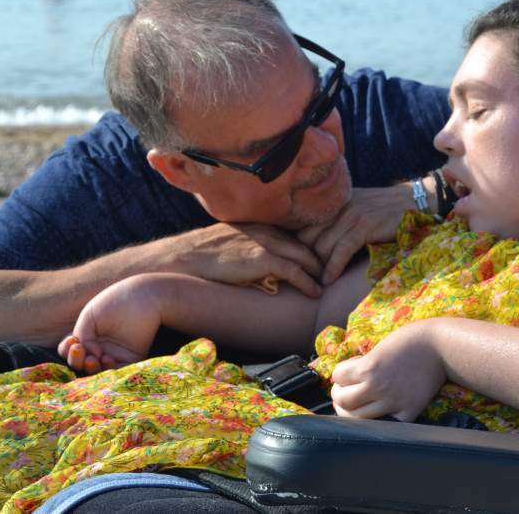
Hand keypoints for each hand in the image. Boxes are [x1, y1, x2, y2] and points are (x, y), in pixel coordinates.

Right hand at [57, 275, 163, 373]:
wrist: (143, 297)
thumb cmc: (114, 302)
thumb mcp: (90, 317)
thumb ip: (81, 335)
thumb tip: (82, 353)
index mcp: (86, 336)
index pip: (69, 350)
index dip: (66, 350)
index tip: (73, 341)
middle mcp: (98, 348)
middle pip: (80, 364)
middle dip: (76, 360)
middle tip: (79, 350)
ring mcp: (114, 354)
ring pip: (96, 371)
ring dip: (90, 367)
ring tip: (91, 358)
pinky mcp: (130, 359)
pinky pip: (117, 371)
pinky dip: (109, 369)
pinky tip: (106, 358)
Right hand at [171, 222, 325, 297]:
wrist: (186, 256)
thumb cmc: (203, 254)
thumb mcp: (232, 242)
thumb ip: (250, 246)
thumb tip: (258, 262)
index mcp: (261, 225)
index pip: (295, 236)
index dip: (311, 250)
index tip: (321, 262)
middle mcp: (267, 230)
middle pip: (306, 244)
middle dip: (321, 259)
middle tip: (332, 274)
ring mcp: (266, 243)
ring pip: (305, 256)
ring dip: (319, 272)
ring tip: (327, 284)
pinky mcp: (262, 259)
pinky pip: (295, 271)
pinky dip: (308, 282)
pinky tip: (315, 291)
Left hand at [296, 183, 420, 285]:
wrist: (414, 200)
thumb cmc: (383, 210)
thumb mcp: (354, 207)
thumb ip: (335, 218)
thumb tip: (313, 239)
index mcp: (332, 202)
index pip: (301, 225)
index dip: (299, 247)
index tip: (302, 263)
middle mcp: (338, 206)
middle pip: (306, 238)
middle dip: (308, 259)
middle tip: (311, 275)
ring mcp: (351, 214)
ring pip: (322, 246)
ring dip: (320, 267)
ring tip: (321, 280)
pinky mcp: (365, 225)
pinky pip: (342, 249)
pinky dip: (333, 267)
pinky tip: (329, 279)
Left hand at [330, 321, 446, 420]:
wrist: (440, 347)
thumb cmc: (410, 341)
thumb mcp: (380, 348)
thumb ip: (363, 366)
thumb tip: (345, 381)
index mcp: (369, 367)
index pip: (337, 377)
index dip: (340, 373)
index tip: (348, 371)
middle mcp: (378, 386)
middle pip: (343, 400)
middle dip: (340, 394)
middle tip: (345, 389)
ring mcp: (394, 402)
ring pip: (358, 417)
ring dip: (351, 409)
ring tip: (356, 402)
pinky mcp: (408, 412)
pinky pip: (384, 425)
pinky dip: (376, 419)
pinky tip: (378, 409)